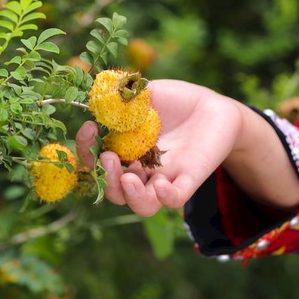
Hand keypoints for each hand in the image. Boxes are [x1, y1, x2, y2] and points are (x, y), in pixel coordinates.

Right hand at [76, 79, 242, 216]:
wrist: (212, 106)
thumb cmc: (175, 100)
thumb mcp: (145, 93)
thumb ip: (123, 97)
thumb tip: (98, 99)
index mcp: (123, 151)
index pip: (96, 162)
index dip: (86, 150)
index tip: (89, 128)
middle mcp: (140, 170)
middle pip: (115, 191)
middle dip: (105, 178)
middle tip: (107, 157)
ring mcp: (164, 177)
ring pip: (142, 204)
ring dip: (129, 195)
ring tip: (128, 177)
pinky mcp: (189, 179)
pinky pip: (175, 199)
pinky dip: (166, 197)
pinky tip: (161, 185)